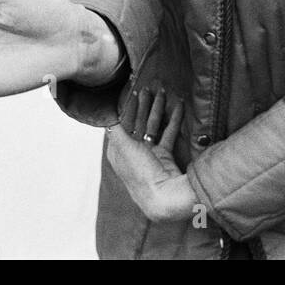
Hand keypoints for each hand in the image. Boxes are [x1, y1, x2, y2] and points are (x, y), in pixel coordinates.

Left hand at [106, 88, 196, 221]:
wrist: (162, 196)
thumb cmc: (140, 174)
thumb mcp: (123, 149)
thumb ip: (115, 130)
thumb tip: (106, 115)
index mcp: (119, 151)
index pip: (122, 123)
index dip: (127, 107)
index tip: (133, 91)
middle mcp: (133, 151)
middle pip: (138, 123)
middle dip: (144, 105)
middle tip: (150, 87)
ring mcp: (149, 154)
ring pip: (154, 126)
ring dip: (159, 109)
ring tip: (165, 92)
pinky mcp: (164, 156)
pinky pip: (168, 134)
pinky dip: (173, 121)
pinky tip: (178, 107)